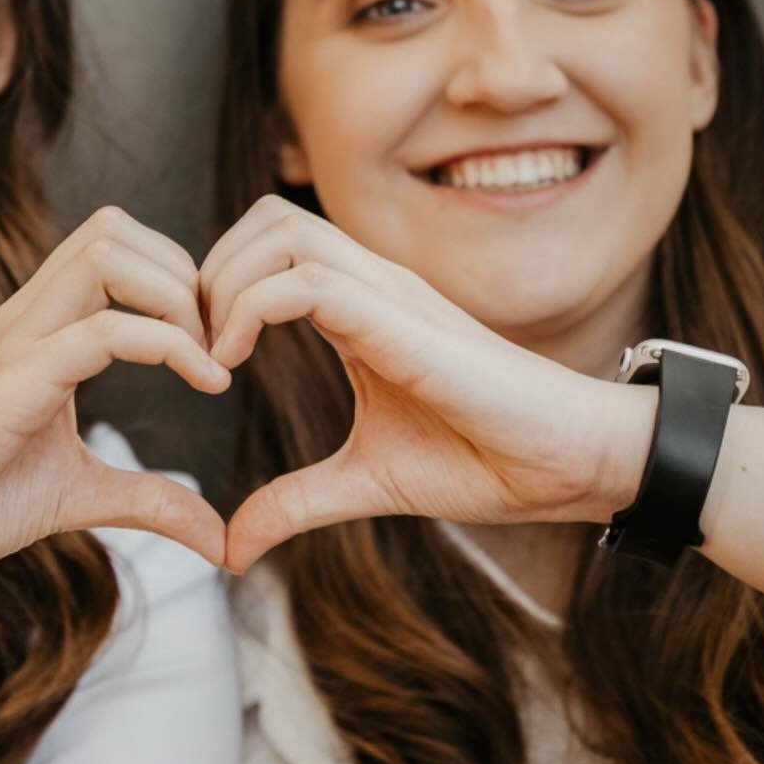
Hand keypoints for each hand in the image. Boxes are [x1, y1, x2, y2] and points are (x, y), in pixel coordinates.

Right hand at [0, 208, 229, 576]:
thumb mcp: (80, 495)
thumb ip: (147, 499)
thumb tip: (217, 535)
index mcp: (42, 327)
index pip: (116, 244)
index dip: (179, 277)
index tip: (216, 346)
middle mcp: (29, 317)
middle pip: (113, 227)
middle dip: (183, 273)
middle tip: (216, 344)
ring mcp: (17, 341)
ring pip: (106, 253)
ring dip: (175, 296)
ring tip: (207, 360)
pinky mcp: (12, 382)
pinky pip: (99, 331)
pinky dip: (165, 344)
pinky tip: (204, 383)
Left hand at [201, 197, 652, 571]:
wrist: (570, 463)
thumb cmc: (487, 458)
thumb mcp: (366, 482)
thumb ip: (296, 503)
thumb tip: (231, 546)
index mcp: (363, 306)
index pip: (271, 244)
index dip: (218, 285)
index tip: (195, 357)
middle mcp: (374, 284)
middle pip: (268, 218)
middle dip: (210, 272)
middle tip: (192, 348)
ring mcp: (392, 295)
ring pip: (283, 232)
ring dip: (226, 285)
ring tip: (212, 357)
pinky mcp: (406, 324)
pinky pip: (310, 284)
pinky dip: (252, 311)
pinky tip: (233, 367)